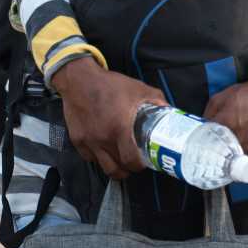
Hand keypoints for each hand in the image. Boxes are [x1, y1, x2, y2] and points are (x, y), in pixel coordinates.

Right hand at [49, 56, 165, 179]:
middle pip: (117, 169)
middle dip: (128, 168)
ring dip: (114, 167)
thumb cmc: (109, 84)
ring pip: (103, 167)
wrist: (79, 79)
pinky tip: (104, 150)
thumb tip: (169, 110)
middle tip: (133, 162)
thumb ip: (156, 100)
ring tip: (120, 161)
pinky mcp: (77, 140)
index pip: (131, 160)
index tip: (144, 162)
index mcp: (119, 128)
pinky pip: (89, 158)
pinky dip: (98, 157)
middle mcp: (103, 138)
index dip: (139, 165)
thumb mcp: (138, 88)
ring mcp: (89, 141)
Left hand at [203, 67, 247, 155]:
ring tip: (221, 143)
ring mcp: (247, 144)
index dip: (199, 143)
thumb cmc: (246, 95)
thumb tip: (200, 126)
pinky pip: (241, 152)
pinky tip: (234, 140)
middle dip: (211, 149)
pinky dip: (235, 149)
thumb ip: (208, 113)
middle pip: (218, 151)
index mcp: (226, 124)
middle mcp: (237, 137)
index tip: (196, 143)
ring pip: (230, 155)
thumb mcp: (220, 98)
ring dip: (224, 151)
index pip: (206, 141)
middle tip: (207, 145)